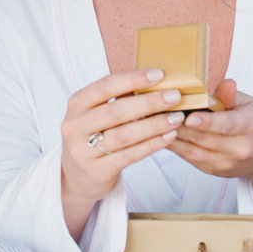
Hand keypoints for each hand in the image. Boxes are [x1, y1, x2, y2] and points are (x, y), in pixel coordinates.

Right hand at [60, 68, 187, 229]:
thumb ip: (119, 100)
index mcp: (77, 104)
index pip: (104, 86)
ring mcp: (83, 151)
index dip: (132, 79)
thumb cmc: (95, 136)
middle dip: (149, 102)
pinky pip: (130, 155)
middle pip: (116, 112)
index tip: (159, 75)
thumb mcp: (96, 115)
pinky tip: (168, 136)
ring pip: (124, 135)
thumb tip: (157, 82)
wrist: (78, 176)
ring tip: (177, 118)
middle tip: (175, 97)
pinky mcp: (97, 171)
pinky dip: (151, 144)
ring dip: (154, 125)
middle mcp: (75, 127)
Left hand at [168, 80, 252, 203]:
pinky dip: (174, 145)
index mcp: (251, 127)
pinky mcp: (213, 171)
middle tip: (157, 108)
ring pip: (192, 150)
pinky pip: (188, 157)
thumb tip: (225, 83)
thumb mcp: (251, 104)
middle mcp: (239, 149)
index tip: (189, 116)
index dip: (207, 122)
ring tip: (154, 120)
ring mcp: (225, 164)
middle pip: (204, 138)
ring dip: (171, 135)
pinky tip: (161, 132)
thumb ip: (232, 96)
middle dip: (179, 124)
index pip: (227, 125)